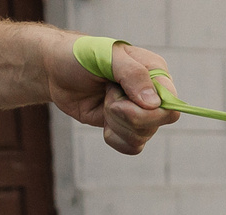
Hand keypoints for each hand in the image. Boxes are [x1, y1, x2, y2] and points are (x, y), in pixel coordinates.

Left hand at [43, 33, 176, 154]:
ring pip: (142, 137)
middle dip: (126, 114)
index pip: (171, 105)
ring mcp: (141, 114)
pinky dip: (114, 138)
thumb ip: (132, 74)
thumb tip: (153, 104)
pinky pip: (132, 148)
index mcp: (156, 73)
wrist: (54, 71)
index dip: (148, 110)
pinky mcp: (127, 129)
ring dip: (115, 123)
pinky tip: (103, 121)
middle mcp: (154, 96)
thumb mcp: (105, 56)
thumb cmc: (79, 56)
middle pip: (157, 124)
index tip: (120, 95)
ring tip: (103, 102)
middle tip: (108, 95)